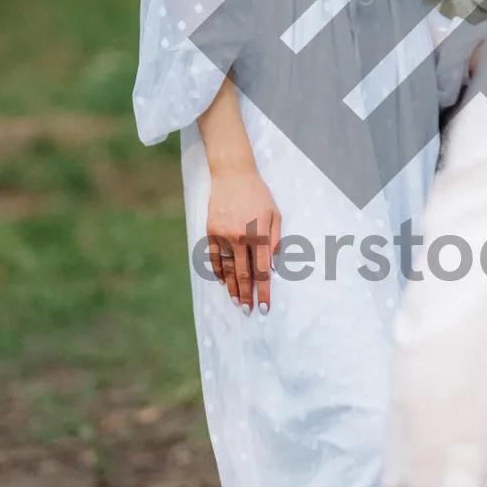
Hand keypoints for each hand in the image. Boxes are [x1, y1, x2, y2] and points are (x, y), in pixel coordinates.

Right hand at [206, 166, 280, 312]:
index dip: (263, 292)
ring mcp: (223, 235)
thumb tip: (272, 266)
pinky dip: (218, 272)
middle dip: (247, 296)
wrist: (233, 174)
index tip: (264, 308)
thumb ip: (275, 240)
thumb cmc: (258, 194)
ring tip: (237, 302)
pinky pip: (213, 258)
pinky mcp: (211, 231)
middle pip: (243, 275)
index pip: (262, 271)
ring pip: (226, 270)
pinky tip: (223, 283)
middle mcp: (240, 238)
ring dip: (232, 289)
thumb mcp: (275, 214)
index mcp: (259, 234)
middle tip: (249, 312)